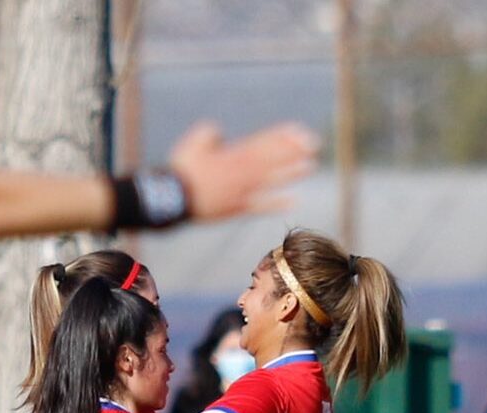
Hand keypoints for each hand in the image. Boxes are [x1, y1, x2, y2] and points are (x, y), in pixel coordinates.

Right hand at [169, 121, 319, 220]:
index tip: (299, 130)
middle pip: (273, 158)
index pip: (263, 141)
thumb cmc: (180, 169)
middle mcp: (242, 171)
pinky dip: (277, 203)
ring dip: (292, 172)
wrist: (172, 199)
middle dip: (294, 149)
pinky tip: (293, 201)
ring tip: (310, 166)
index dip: (282, 135)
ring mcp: (242, 190)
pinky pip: (261, 205)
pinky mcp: (237, 208)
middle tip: (314, 144)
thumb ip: (209, 132)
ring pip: (272, 179)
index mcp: (232, 154)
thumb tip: (219, 131)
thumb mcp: (192, 142)